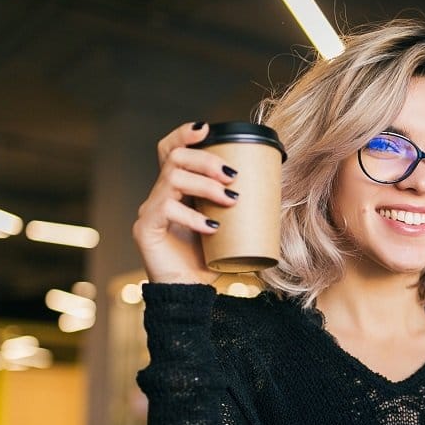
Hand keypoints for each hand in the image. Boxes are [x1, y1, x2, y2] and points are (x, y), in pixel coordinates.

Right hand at [132, 122, 238, 284]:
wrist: (190, 294)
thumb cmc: (210, 262)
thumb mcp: (228, 229)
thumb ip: (239, 211)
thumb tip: (278, 195)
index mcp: (176, 191)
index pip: (170, 150)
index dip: (184, 134)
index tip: (207, 129)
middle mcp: (159, 196)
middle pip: (174, 158)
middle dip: (205, 160)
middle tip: (232, 175)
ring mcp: (150, 211)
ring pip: (172, 179)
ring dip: (205, 185)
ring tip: (230, 200)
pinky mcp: (146, 229)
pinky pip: (167, 211)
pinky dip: (193, 217)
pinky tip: (213, 227)